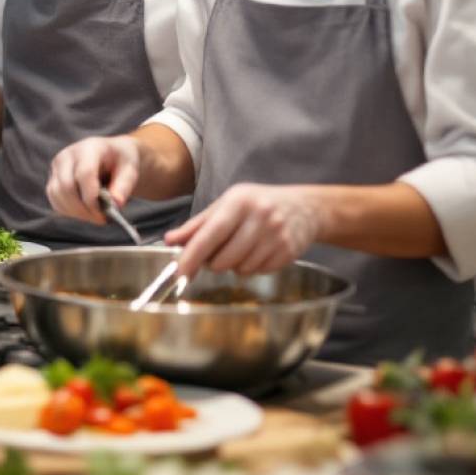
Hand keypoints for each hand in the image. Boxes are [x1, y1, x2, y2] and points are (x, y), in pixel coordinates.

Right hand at [46, 135, 140, 222]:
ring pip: (57, 195)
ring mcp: (57, 166)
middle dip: (83, 209)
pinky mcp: (53, 179)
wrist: (112, 154)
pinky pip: (55, 200)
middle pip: (66, 186)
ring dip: (75, 212)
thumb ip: (124, 185)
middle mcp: (68, 155)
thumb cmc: (121, 160)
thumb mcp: (130, 169)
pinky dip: (68, 211)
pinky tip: (84, 212)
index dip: (91, 197)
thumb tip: (116, 203)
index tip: (103, 214)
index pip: (84, 174)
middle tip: (100, 219)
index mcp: (90, 147)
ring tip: (94, 216)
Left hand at [164, 183, 323, 278]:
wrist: (305, 207)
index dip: (192, 256)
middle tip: (217, 253)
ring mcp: (276, 235)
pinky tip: (257, 252)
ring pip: (241, 269)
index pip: (210, 234)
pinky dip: (252, 267)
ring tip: (241, 248)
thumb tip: (170, 240)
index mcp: (238, 201)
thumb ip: (197, 224)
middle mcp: (259, 217)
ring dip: (234, 265)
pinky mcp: (288, 251)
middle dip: (214, 262)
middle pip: (223, 258)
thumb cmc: (258, 204)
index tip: (180, 272)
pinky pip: (258, 272)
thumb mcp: (227, 205)